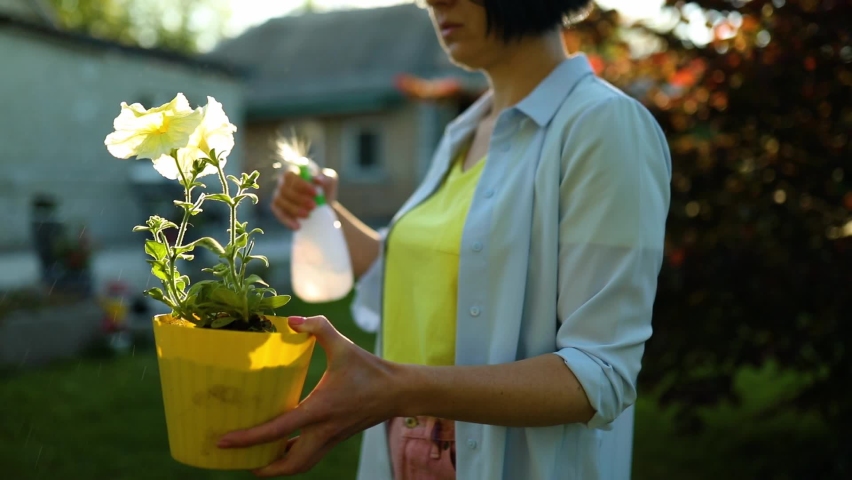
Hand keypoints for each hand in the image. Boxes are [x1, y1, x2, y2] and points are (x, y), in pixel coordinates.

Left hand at [217, 316, 400, 476]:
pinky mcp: (337, 437)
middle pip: (290, 464)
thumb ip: (317, 328)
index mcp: (319, 410)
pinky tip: (284, 446)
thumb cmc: (370, 369)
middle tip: (240, 461)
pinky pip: (311, 456)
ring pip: (301, 465)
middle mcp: (323, 431)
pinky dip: (294, 457)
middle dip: (264, 469)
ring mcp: (331, 438)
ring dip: (279, 468)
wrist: (399, 391)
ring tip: (258, 460)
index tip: (224, 442)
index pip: (278, 431)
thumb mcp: (342, 344)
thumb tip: (290, 320)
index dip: (248, 439)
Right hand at [270, 167, 338, 229]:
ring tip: (308, 216)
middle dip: (299, 199)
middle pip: (285, 189)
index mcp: (294, 171)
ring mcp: (279, 195)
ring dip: (293, 209)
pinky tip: (297, 227)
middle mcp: (283, 182)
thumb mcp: (330, 181)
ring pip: (280, 201)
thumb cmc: (325, 188)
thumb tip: (317, 179)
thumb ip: (325, 177)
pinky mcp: (277, 208)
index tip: (315, 193)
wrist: (323, 205)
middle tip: (313, 206)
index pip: (291, 175)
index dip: (301, 184)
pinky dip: (287, 221)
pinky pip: (279, 214)